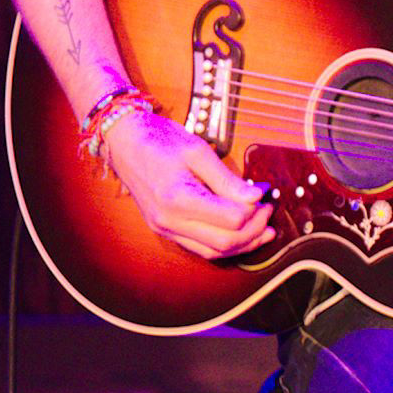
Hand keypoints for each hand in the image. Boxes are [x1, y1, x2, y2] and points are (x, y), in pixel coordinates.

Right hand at [101, 108, 274, 259]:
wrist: (124, 142)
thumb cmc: (161, 140)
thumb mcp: (198, 151)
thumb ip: (227, 179)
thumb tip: (256, 197)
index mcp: (178, 198)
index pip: (231, 219)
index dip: (255, 211)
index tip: (265, 195)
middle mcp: (169, 220)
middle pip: (224, 242)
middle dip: (253, 230)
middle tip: (268, 211)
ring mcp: (164, 228)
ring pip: (213, 252)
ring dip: (242, 244)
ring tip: (264, 230)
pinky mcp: (164, 229)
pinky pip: (199, 247)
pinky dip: (223, 245)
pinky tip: (240, 234)